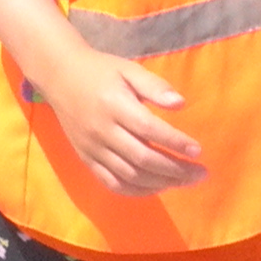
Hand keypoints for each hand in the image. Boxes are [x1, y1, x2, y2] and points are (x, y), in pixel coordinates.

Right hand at [35, 42, 209, 196]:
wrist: (59, 76)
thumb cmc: (101, 70)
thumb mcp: (128, 69)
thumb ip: (154, 86)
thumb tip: (180, 104)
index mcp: (114, 104)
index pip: (149, 129)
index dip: (175, 142)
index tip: (198, 151)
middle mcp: (102, 130)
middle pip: (142, 158)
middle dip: (175, 170)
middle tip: (200, 174)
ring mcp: (93, 148)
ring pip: (130, 175)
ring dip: (161, 183)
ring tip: (184, 182)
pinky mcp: (86, 159)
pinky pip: (113, 183)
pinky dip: (137, 191)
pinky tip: (157, 187)